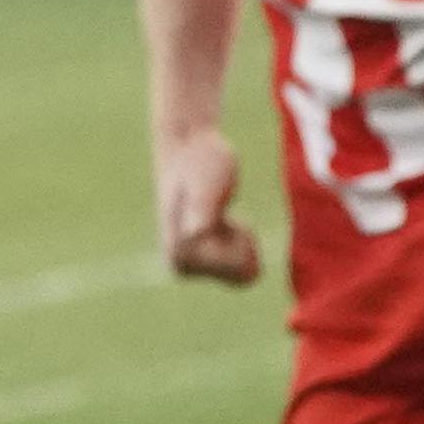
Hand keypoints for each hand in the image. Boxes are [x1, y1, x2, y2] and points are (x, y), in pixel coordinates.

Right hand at [154, 127, 263, 286]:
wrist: (188, 148)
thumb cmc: (203, 161)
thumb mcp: (209, 183)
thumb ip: (203, 208)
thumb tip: (194, 234)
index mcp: (180, 253)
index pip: (242, 268)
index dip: (242, 235)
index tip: (220, 211)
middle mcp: (178, 265)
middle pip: (244, 276)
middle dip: (242, 241)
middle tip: (222, 212)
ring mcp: (186, 265)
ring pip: (244, 274)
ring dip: (240, 241)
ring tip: (220, 215)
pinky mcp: (196, 261)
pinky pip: (240, 269)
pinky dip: (238, 243)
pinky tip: (219, 221)